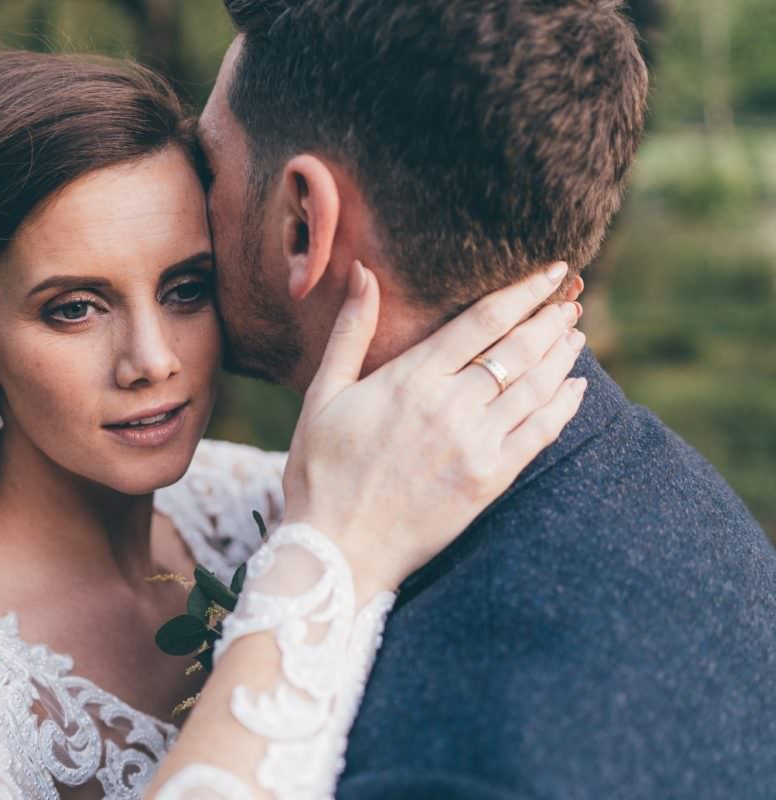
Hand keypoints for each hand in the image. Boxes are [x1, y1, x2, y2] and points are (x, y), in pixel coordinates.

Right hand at [281, 260, 586, 600]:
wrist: (336, 546)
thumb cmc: (320, 469)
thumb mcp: (323, 393)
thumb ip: (350, 331)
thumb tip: (362, 272)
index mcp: (410, 379)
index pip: (483, 320)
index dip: (523, 291)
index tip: (550, 271)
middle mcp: (450, 406)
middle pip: (518, 349)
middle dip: (549, 319)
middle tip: (569, 300)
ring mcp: (475, 445)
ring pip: (535, 387)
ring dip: (561, 355)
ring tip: (574, 334)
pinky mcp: (489, 481)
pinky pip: (540, 434)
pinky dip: (563, 406)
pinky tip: (575, 388)